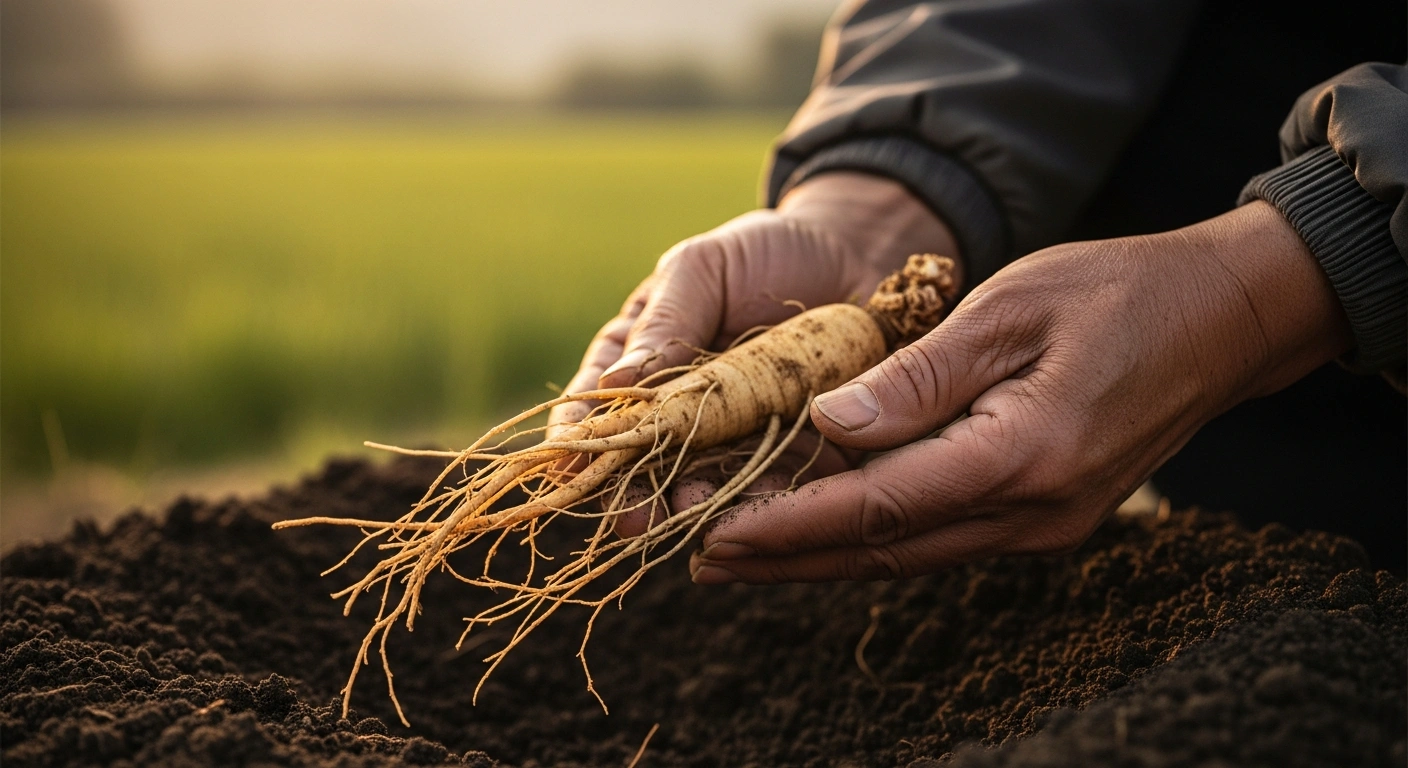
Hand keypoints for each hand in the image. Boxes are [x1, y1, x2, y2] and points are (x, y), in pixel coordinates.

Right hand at [549, 172, 958, 533]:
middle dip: (633, 489)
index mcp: (646, 357)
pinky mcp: (797, 449)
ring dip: (694, 504)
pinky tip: (753, 514)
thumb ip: (666, 321)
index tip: (563, 464)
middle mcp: (687, 406)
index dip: (580, 434)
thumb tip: (615, 382)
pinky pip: (776, 483)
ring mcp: (740, 433)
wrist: (860, 253)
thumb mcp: (704, 268)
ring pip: (708, 480)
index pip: (601, 400)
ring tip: (686, 515)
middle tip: (625, 515)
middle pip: (649, 456)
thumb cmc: (766, 252)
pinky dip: (762, 501)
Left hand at [689, 201, 1352, 583]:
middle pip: (884, 550)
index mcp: (1021, 455)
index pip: (879, 504)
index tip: (718, 532)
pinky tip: (827, 531)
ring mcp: (1042, 524)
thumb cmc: (1117, 293)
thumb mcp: (1009, 310)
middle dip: (788, 557)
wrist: (1222, 321)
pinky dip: (873, 538)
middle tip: (703, 561)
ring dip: (823, 556)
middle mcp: (1031, 512)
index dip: (791, 522)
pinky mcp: (1044, 516)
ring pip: (908, 553)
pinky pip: (939, 537)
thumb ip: (917, 376)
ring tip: (744, 557)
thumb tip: (827, 427)